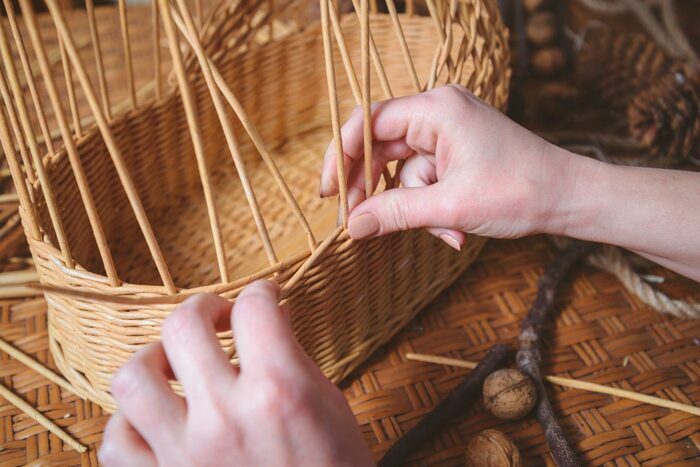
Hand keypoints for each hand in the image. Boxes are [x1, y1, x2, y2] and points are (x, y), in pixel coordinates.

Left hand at [98, 281, 372, 466]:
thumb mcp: (329, 407)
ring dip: (153, 359)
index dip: (261, 292)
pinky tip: (155, 418)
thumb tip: (269, 319)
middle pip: (183, 326)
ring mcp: (185, 456)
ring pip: (132, 379)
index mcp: (278, 391)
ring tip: (174, 363)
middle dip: (203, 307)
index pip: (254, 309)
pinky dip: (130, 422)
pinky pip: (117, 443)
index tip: (264, 297)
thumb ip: (292, 358)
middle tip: (218, 316)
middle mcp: (225, 418)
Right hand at [320, 84, 585, 248]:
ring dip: (416, 208)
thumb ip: (394, 212)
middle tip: (359, 223)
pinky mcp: (456, 153)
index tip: (330, 193)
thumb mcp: (450, 205)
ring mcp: (448, 133)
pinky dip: (432, 207)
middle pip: (381, 148)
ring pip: (404, 171)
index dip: (341, 156)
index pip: (368, 122)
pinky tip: (455, 231)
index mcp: (437, 109)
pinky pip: (425, 180)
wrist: (570, 198)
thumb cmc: (520, 191)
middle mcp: (439, 113)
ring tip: (448, 232)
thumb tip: (351, 226)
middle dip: (376, 191)